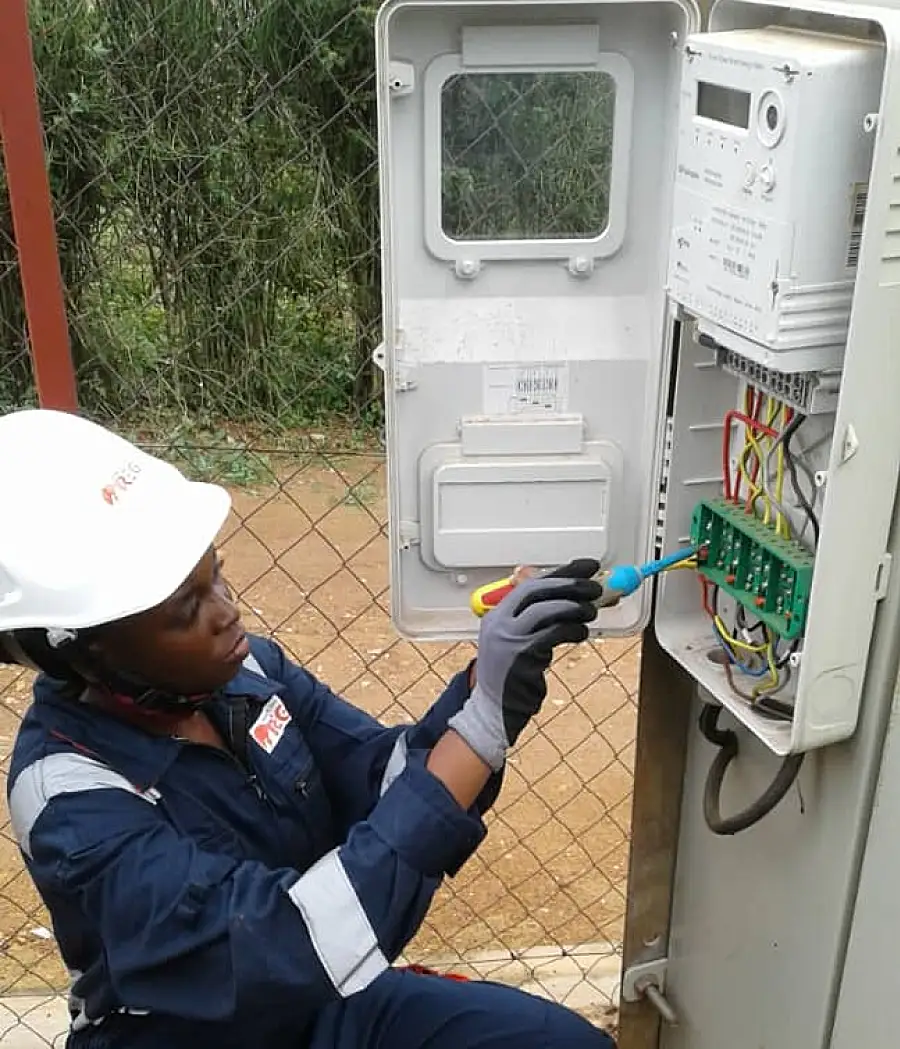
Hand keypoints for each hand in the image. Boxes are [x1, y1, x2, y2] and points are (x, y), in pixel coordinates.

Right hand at [447, 559, 602, 770]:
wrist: (493, 709)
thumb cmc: (511, 674)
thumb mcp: (517, 639)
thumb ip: (537, 617)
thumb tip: (572, 595)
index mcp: (497, 614)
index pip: (531, 583)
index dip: (562, 572)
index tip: (587, 566)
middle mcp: (499, 623)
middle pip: (537, 591)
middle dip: (570, 585)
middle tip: (596, 586)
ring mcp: (508, 640)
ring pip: (545, 610)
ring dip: (574, 607)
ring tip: (592, 611)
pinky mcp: (521, 658)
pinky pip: (552, 635)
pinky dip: (571, 630)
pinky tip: (581, 632)